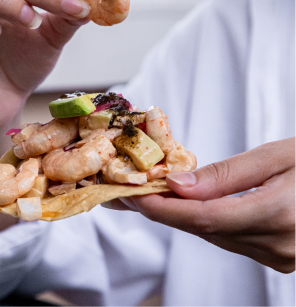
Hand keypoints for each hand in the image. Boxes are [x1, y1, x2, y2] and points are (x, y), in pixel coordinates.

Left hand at [122, 137, 295, 272]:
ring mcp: (280, 256)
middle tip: (131, 193)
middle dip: (163, 211)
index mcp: (279, 215)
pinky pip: (229, 238)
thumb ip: (227, 174)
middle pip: (202, 229)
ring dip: (180, 216)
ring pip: (213, 236)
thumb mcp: (278, 156)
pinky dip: (204, 221)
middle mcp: (278, 245)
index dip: (162, 208)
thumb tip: (180, 184)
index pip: (201, 217)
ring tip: (152, 195)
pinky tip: (189, 205)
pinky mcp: (279, 256)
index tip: (132, 195)